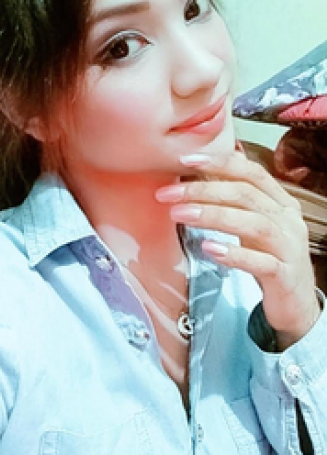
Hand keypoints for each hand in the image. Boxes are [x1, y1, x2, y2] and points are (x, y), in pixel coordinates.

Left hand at [155, 151, 320, 349]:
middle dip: (203, 190)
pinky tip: (208, 248)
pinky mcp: (285, 277)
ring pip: (253, 224)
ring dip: (213, 216)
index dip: (219, 162)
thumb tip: (207, 167)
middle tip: (168, 194)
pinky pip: (261, 262)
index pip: (252, 172)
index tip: (185, 160)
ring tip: (179, 215)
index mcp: (282, 202)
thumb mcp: (255, 223)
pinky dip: (234, 254)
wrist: (296, 304)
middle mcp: (289, 221)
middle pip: (246, 195)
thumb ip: (237, 198)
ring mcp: (290, 249)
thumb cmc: (269, 257)